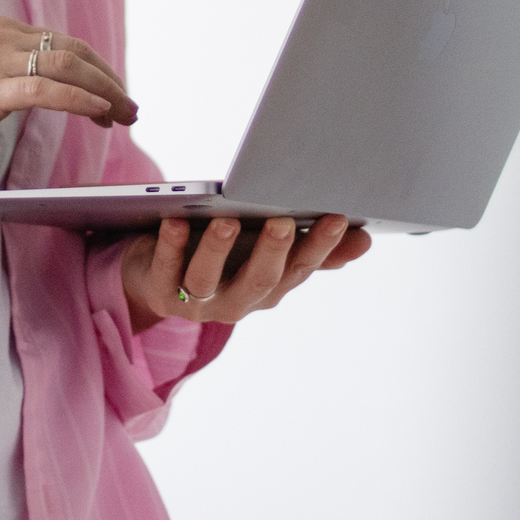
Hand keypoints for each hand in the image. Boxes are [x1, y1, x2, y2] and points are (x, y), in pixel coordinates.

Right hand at [0, 18, 138, 243]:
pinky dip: (81, 101)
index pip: (61, 44)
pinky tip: (99, 115)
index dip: (94, 69)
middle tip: (130, 108)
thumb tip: (36, 92)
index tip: (112, 95)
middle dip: (108, 80)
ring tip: (124, 116)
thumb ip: (2, 78)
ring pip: (68, 67)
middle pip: (73, 52)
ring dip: (104, 92)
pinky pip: (47, 91)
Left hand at [119, 215, 371, 333]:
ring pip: (207, 280)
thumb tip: (364, 240)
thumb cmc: (222, 254)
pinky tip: (176, 221)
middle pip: (258, 281)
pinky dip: (170, 247)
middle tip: (282, 221)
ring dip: (217, 251)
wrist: (155, 276)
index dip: (319, 247)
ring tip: (226, 221)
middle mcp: (236, 302)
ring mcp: (196, 302)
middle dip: (271, 252)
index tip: (337, 217)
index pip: (298, 270)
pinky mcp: (159, 291)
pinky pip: (164, 271)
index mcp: (268, 289)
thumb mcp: (265, 249)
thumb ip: (312, 249)